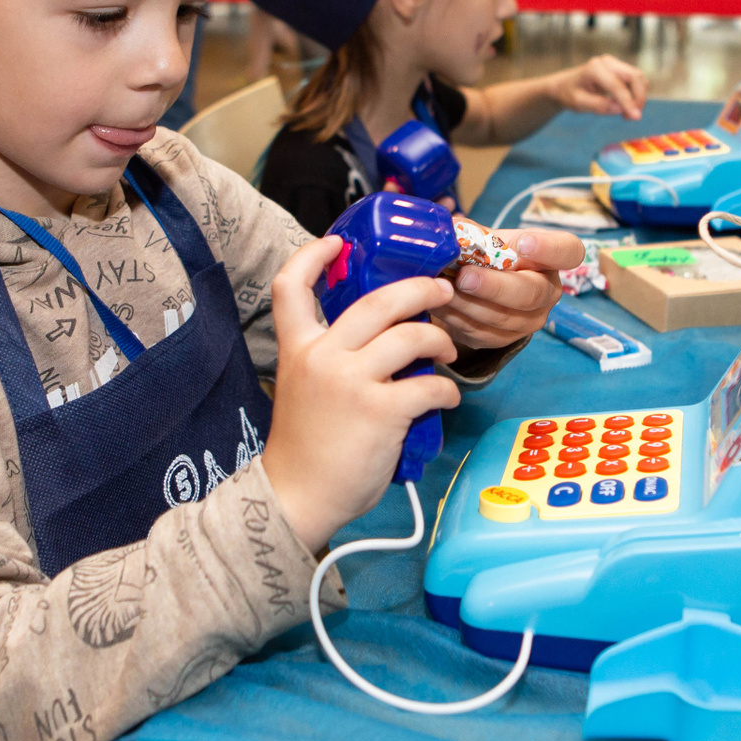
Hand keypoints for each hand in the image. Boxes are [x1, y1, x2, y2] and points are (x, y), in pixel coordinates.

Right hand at [264, 237, 460, 550]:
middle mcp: (322, 356)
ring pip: (412, 335)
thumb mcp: (301, 388)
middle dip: (420, 289)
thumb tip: (382, 338)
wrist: (296, 497)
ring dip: (441, 340)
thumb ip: (329, 358)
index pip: (291, 286)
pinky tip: (446, 396)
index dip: (313, 255)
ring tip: (449, 353)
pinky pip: (430, 384)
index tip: (337, 243)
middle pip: (378, 299)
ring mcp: (351, 382)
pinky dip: (447, 389)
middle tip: (441, 291)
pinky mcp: (381, 411)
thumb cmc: (306, 448)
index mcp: (298, 348)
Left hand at [433, 228, 585, 350]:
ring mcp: (528, 320)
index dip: (549, 249)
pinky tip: (438, 303)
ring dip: (468, 304)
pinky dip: (457, 318)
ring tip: (441, 288)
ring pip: (502, 319)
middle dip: (495, 286)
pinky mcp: (504, 340)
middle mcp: (547, 292)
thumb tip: (448, 229)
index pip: (568, 252)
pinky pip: (481, 334)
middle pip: (531, 294)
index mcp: (549, 259)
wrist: (481, 289)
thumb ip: (472, 232)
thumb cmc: (489, 256)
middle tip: (465, 277)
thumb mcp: (486, 238)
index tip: (523, 244)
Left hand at [551, 55, 648, 120]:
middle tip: (631, 117)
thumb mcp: (579, 103)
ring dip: (639, 97)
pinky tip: (625, 107)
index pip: (618, 86)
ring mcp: (615, 63)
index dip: (629, 102)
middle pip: (635, 77)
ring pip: (639, 78)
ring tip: (626, 114)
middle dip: (639, 98)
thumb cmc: (570, 94)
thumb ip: (599, 106)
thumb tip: (620, 109)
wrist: (565, 85)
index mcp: (594, 69)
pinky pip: (635, 81)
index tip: (636, 118)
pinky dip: (636, 94)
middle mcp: (607, 62)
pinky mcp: (620, 68)